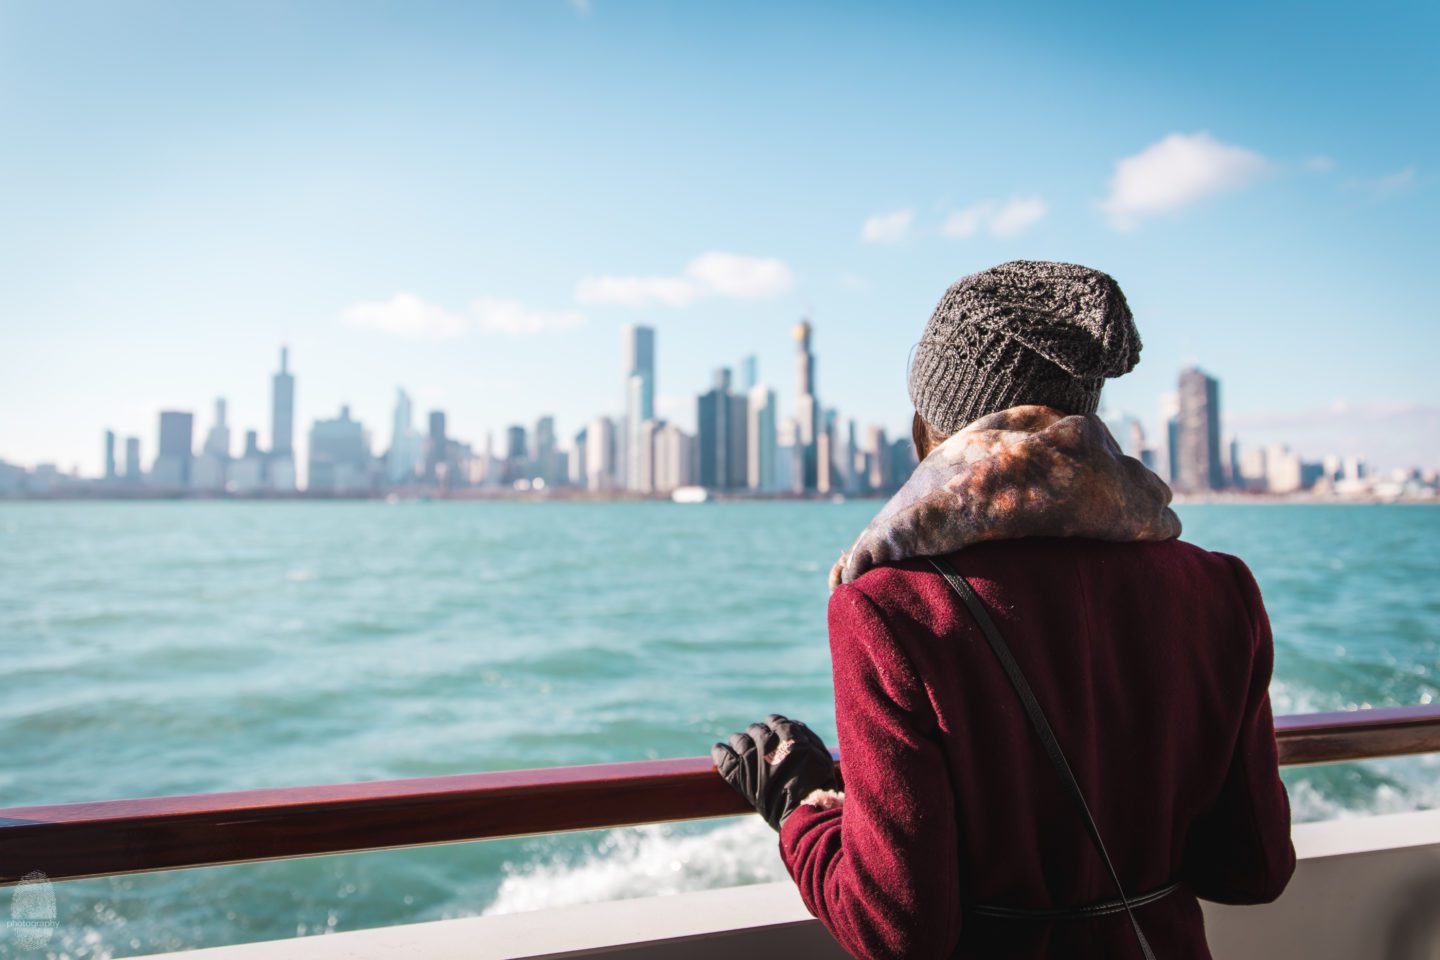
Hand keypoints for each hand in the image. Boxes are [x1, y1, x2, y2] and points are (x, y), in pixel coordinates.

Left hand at [712, 714, 836, 830]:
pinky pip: (722, 755)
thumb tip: (793, 726)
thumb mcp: (821, 755)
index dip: (773, 729)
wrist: (803, 810)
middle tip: (760, 750)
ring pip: (738, 739)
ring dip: (740, 744)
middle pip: (755, 729)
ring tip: (743, 754)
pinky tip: (720, 751)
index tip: (774, 738)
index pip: (774, 721)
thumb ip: (806, 737)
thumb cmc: (818, 785)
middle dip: (757, 737)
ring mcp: (750, 756)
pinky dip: (720, 752)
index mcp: (787, 733)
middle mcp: (766, 740)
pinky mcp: (738, 773)